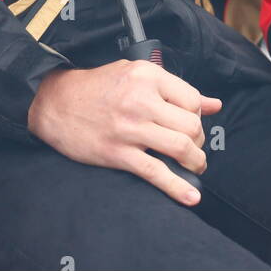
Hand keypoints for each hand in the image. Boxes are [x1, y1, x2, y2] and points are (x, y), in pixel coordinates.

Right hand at [27, 62, 221, 207]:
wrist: (56, 102)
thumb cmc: (97, 86)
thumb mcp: (136, 74)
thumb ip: (175, 88)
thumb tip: (214, 104)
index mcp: (148, 76)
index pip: (192, 99)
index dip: (198, 115)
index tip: (193, 123)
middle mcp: (142, 100)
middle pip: (191, 125)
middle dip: (199, 141)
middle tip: (194, 147)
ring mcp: (130, 128)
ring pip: (180, 148)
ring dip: (196, 162)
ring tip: (195, 166)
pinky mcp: (119, 153)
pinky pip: (156, 173)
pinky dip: (177, 188)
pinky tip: (190, 197)